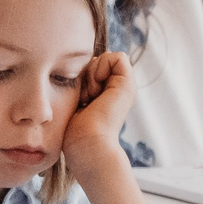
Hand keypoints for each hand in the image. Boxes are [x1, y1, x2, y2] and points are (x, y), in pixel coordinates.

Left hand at [61, 53, 134, 169]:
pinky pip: (118, 57)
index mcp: (107, 94)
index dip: (82, 74)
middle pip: (98, 60)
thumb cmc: (75, 132)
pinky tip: (95, 89)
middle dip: (86, 74)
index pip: (93, 65)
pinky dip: (101, 67)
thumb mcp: (75, 101)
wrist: (87, 146)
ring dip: (91, 74)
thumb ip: (80, 83)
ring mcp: (124, 87)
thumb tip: (82, 62)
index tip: (79, 97)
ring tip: (89, 97)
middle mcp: (118, 89)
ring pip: (106, 58)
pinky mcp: (127, 84)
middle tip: (84, 98)